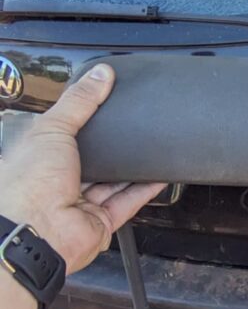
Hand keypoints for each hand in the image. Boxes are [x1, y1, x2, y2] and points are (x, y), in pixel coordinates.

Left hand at [0, 64, 164, 273]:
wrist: (37, 233)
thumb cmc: (28, 185)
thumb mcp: (51, 127)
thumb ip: (79, 101)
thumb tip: (100, 75)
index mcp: (37, 159)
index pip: (62, 134)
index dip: (82, 120)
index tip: (105, 103)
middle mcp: (56, 183)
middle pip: (91, 160)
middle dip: (110, 146)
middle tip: (131, 126)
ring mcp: (79, 205)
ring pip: (112, 181)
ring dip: (131, 167)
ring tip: (150, 146)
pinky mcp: (100, 223)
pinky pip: (127, 202)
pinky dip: (144, 189)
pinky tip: (158, 174)